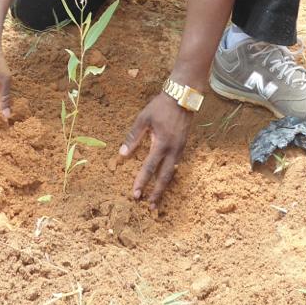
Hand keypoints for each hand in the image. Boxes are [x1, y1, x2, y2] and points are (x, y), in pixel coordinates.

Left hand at [118, 93, 192, 209]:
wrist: (183, 97)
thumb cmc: (161, 106)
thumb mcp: (144, 118)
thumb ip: (134, 136)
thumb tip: (122, 153)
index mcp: (161, 144)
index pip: (149, 168)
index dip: (142, 182)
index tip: (135, 195)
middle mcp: (173, 150)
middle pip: (164, 177)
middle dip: (157, 193)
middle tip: (150, 207)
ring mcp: (180, 149)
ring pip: (172, 173)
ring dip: (164, 186)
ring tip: (157, 198)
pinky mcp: (183, 146)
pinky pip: (176, 165)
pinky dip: (169, 175)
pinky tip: (164, 180)